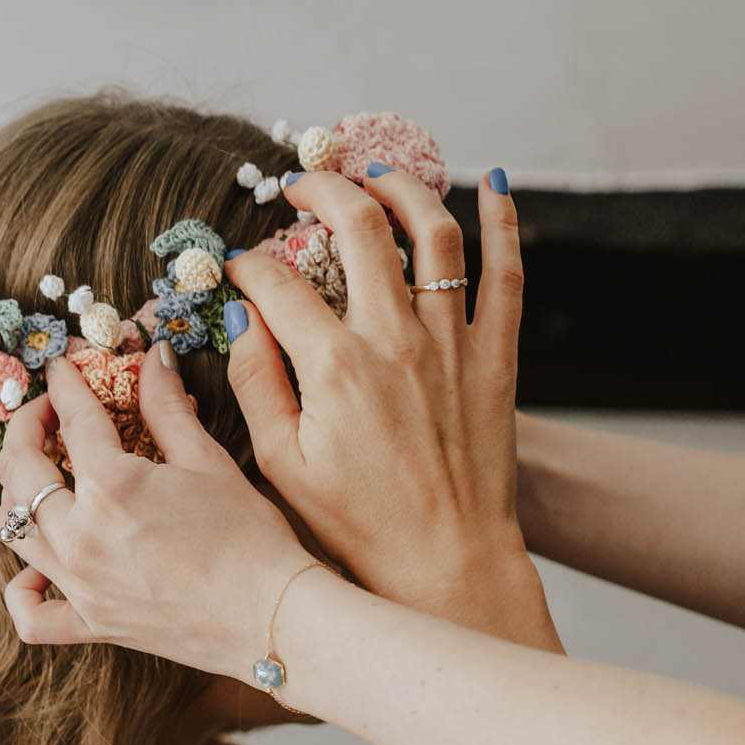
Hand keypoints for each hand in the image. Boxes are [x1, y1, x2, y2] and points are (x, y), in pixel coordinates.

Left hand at [0, 347, 322, 678]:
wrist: (272, 618)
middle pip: (21, 470)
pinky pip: (32, 614)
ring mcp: (81, 585)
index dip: (65, 384)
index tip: (63, 367)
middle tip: (46, 415)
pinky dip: (22, 591)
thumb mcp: (207, 461)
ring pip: (14, 531)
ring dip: (16, 494)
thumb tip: (153, 356)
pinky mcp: (93, 623)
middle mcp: (81, 536)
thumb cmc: (250, 540)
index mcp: (112, 486)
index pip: (72, 418)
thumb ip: (167, 407)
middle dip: (26, 429)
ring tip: (40, 476)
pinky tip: (39, 570)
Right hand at [225, 168, 536, 636]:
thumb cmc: (358, 528)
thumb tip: (240, 315)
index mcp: (333, 366)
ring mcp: (452, 343)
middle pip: (358, 227)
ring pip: (434, 231)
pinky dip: (503, 222)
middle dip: (322, 190)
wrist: (444, 566)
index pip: (276, 282)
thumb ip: (254, 381)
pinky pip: (506, 272)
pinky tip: (492, 187)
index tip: (238, 267)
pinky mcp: (496, 358)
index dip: (249, 265)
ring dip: (403, 189)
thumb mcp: (281, 464)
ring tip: (378, 178)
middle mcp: (395, 339)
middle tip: (301, 187)